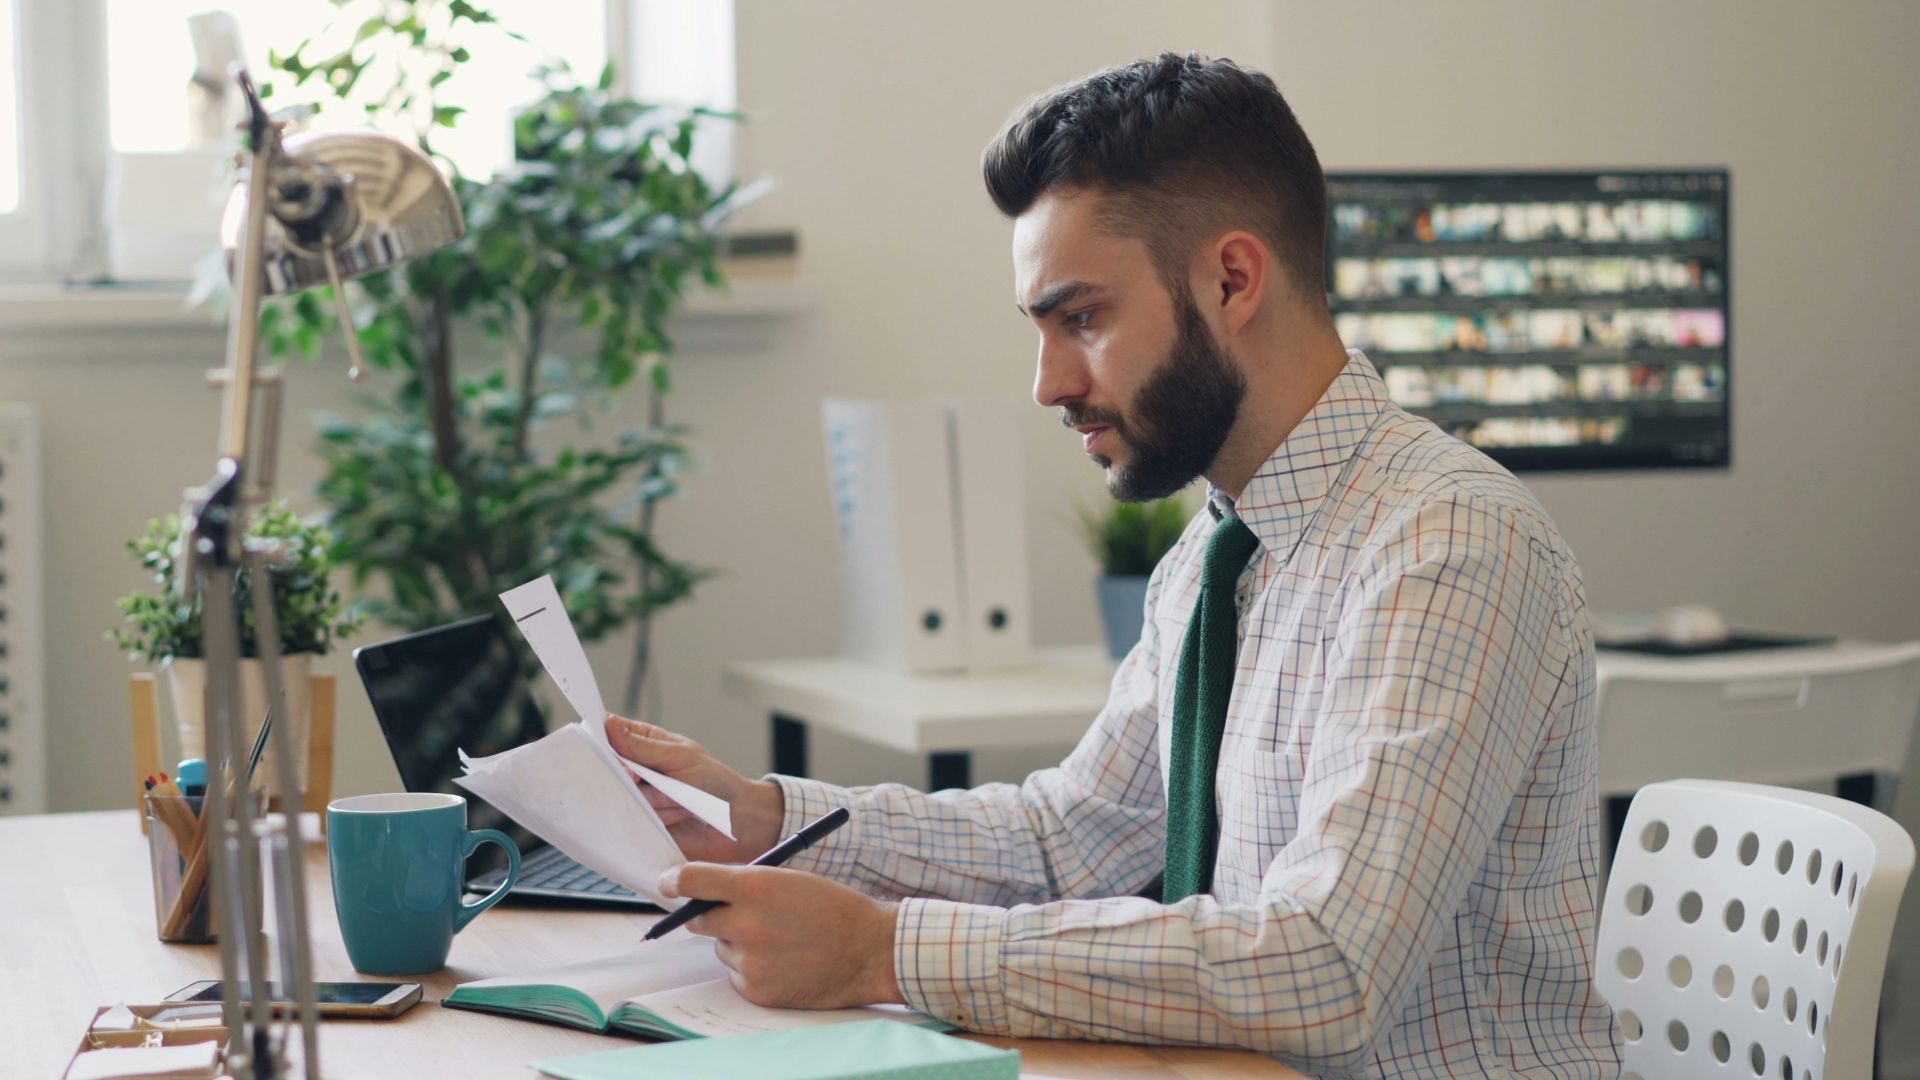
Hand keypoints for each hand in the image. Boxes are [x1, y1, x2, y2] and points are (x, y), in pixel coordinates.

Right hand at [605, 714, 783, 862]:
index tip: (603, 745)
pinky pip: (636, 820)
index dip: (600, 738)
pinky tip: (681, 815)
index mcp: (644, 743)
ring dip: (658, 799)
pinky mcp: (642, 824)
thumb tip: (609, 724)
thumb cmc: (714, 781)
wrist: (736, 821)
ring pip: (624, 796)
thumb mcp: (679, 756)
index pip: (609, 733)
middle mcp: (636, 771)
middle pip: (608, 769)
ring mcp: (638, 798)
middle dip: (632, 775)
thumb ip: (642, 746)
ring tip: (681, 798)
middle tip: (646, 778)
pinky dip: (662, 817)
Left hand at [661, 863, 902, 1008]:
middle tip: (736, 913)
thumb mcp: (790, 879)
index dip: (675, 880)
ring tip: (781, 939)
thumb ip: (746, 883)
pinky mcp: (756, 989)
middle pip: (699, 919)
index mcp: (756, 887)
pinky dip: (753, 968)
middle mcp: (746, 924)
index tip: (668, 882)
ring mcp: (750, 961)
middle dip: (711, 914)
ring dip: (739, 943)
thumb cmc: (834, 908)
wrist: (869, 950)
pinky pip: (738, 975)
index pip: (694, 880)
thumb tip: (706, 891)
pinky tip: (784, 961)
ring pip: (722, 948)